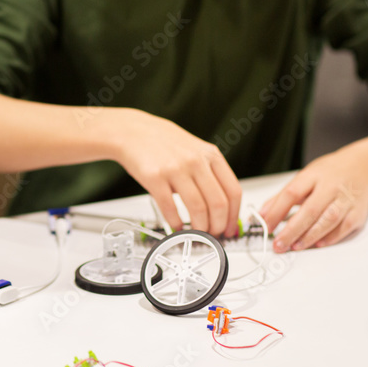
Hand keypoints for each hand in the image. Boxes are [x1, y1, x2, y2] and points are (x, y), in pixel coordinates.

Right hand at [109, 109, 241, 235]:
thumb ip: (210, 173)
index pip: (233, 191)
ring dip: (199, 229)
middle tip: (213, 235)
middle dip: (218, 226)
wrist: (133, 131)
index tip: (229, 228)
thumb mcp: (196, 150)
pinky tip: (176, 226)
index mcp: (211, 155)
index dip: (234, 216)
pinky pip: (170, 208)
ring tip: (196, 234)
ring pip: (198, 209)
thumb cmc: (164, 142)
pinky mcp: (155, 178)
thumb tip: (221, 207)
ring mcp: (176, 169)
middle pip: (218, 204)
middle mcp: (196, 161)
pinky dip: (176, 223)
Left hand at [261, 148, 367, 252]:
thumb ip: (282, 196)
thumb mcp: (304, 177)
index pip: (291, 193)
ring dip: (310, 236)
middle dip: (292, 230)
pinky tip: (317, 244)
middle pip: (310, 210)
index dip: (277, 211)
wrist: (362, 168)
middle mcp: (331, 187)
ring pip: (328, 221)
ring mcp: (346, 200)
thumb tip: (263, 213)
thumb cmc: (329, 174)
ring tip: (294, 246)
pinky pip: (344, 228)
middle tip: (279, 243)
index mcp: (313, 175)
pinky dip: (330, 238)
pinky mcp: (358, 212)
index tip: (266, 225)